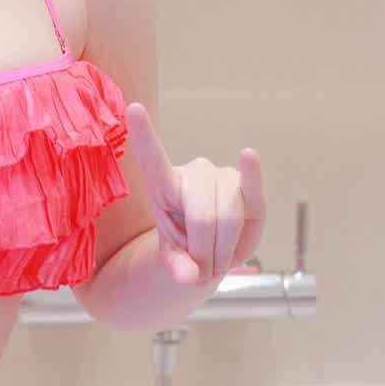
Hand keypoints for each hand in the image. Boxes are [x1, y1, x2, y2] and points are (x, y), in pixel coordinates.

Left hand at [123, 103, 266, 297]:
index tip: (133, 108)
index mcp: (164, 187)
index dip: (144, 135)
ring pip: (228, 216)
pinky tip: (248, 156)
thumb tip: (188, 277)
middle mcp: (193, 174)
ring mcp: (220, 176)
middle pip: (203, 214)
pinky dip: (252, 174)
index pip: (153, 158)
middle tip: (202, 271)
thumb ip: (177, 270)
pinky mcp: (246, 187)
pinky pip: (251, 187)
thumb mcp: (174, 264)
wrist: (210, 255)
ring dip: (225, 249)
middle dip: (206, 249)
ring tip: (216, 262)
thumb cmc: (186, 251)